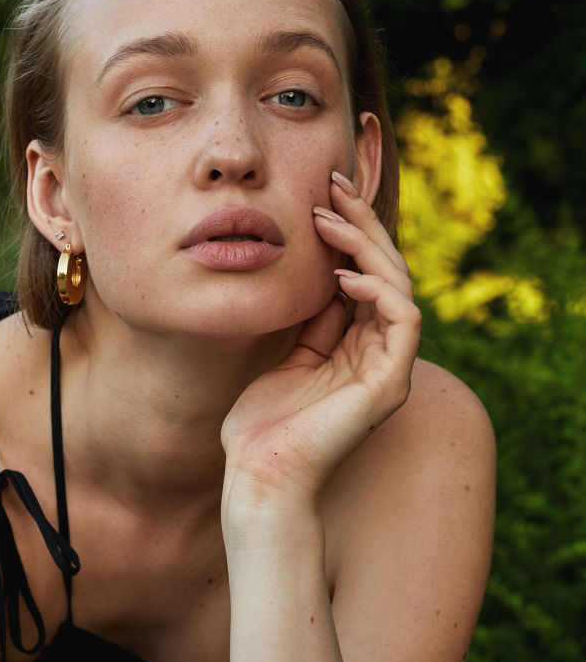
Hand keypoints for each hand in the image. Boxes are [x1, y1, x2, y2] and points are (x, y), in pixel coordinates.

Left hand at [221, 171, 420, 510]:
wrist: (257, 477)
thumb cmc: (262, 426)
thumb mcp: (285, 357)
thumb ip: (311, 322)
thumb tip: (322, 277)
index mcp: (355, 347)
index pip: (364, 274)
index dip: (348, 232)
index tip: (321, 195)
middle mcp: (377, 354)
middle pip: (385, 272)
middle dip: (360, 224)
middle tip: (333, 184)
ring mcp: (387, 369)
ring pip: (398, 287)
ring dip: (366, 246)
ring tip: (329, 219)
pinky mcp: (388, 384)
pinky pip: (402, 322)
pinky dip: (378, 291)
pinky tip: (344, 274)